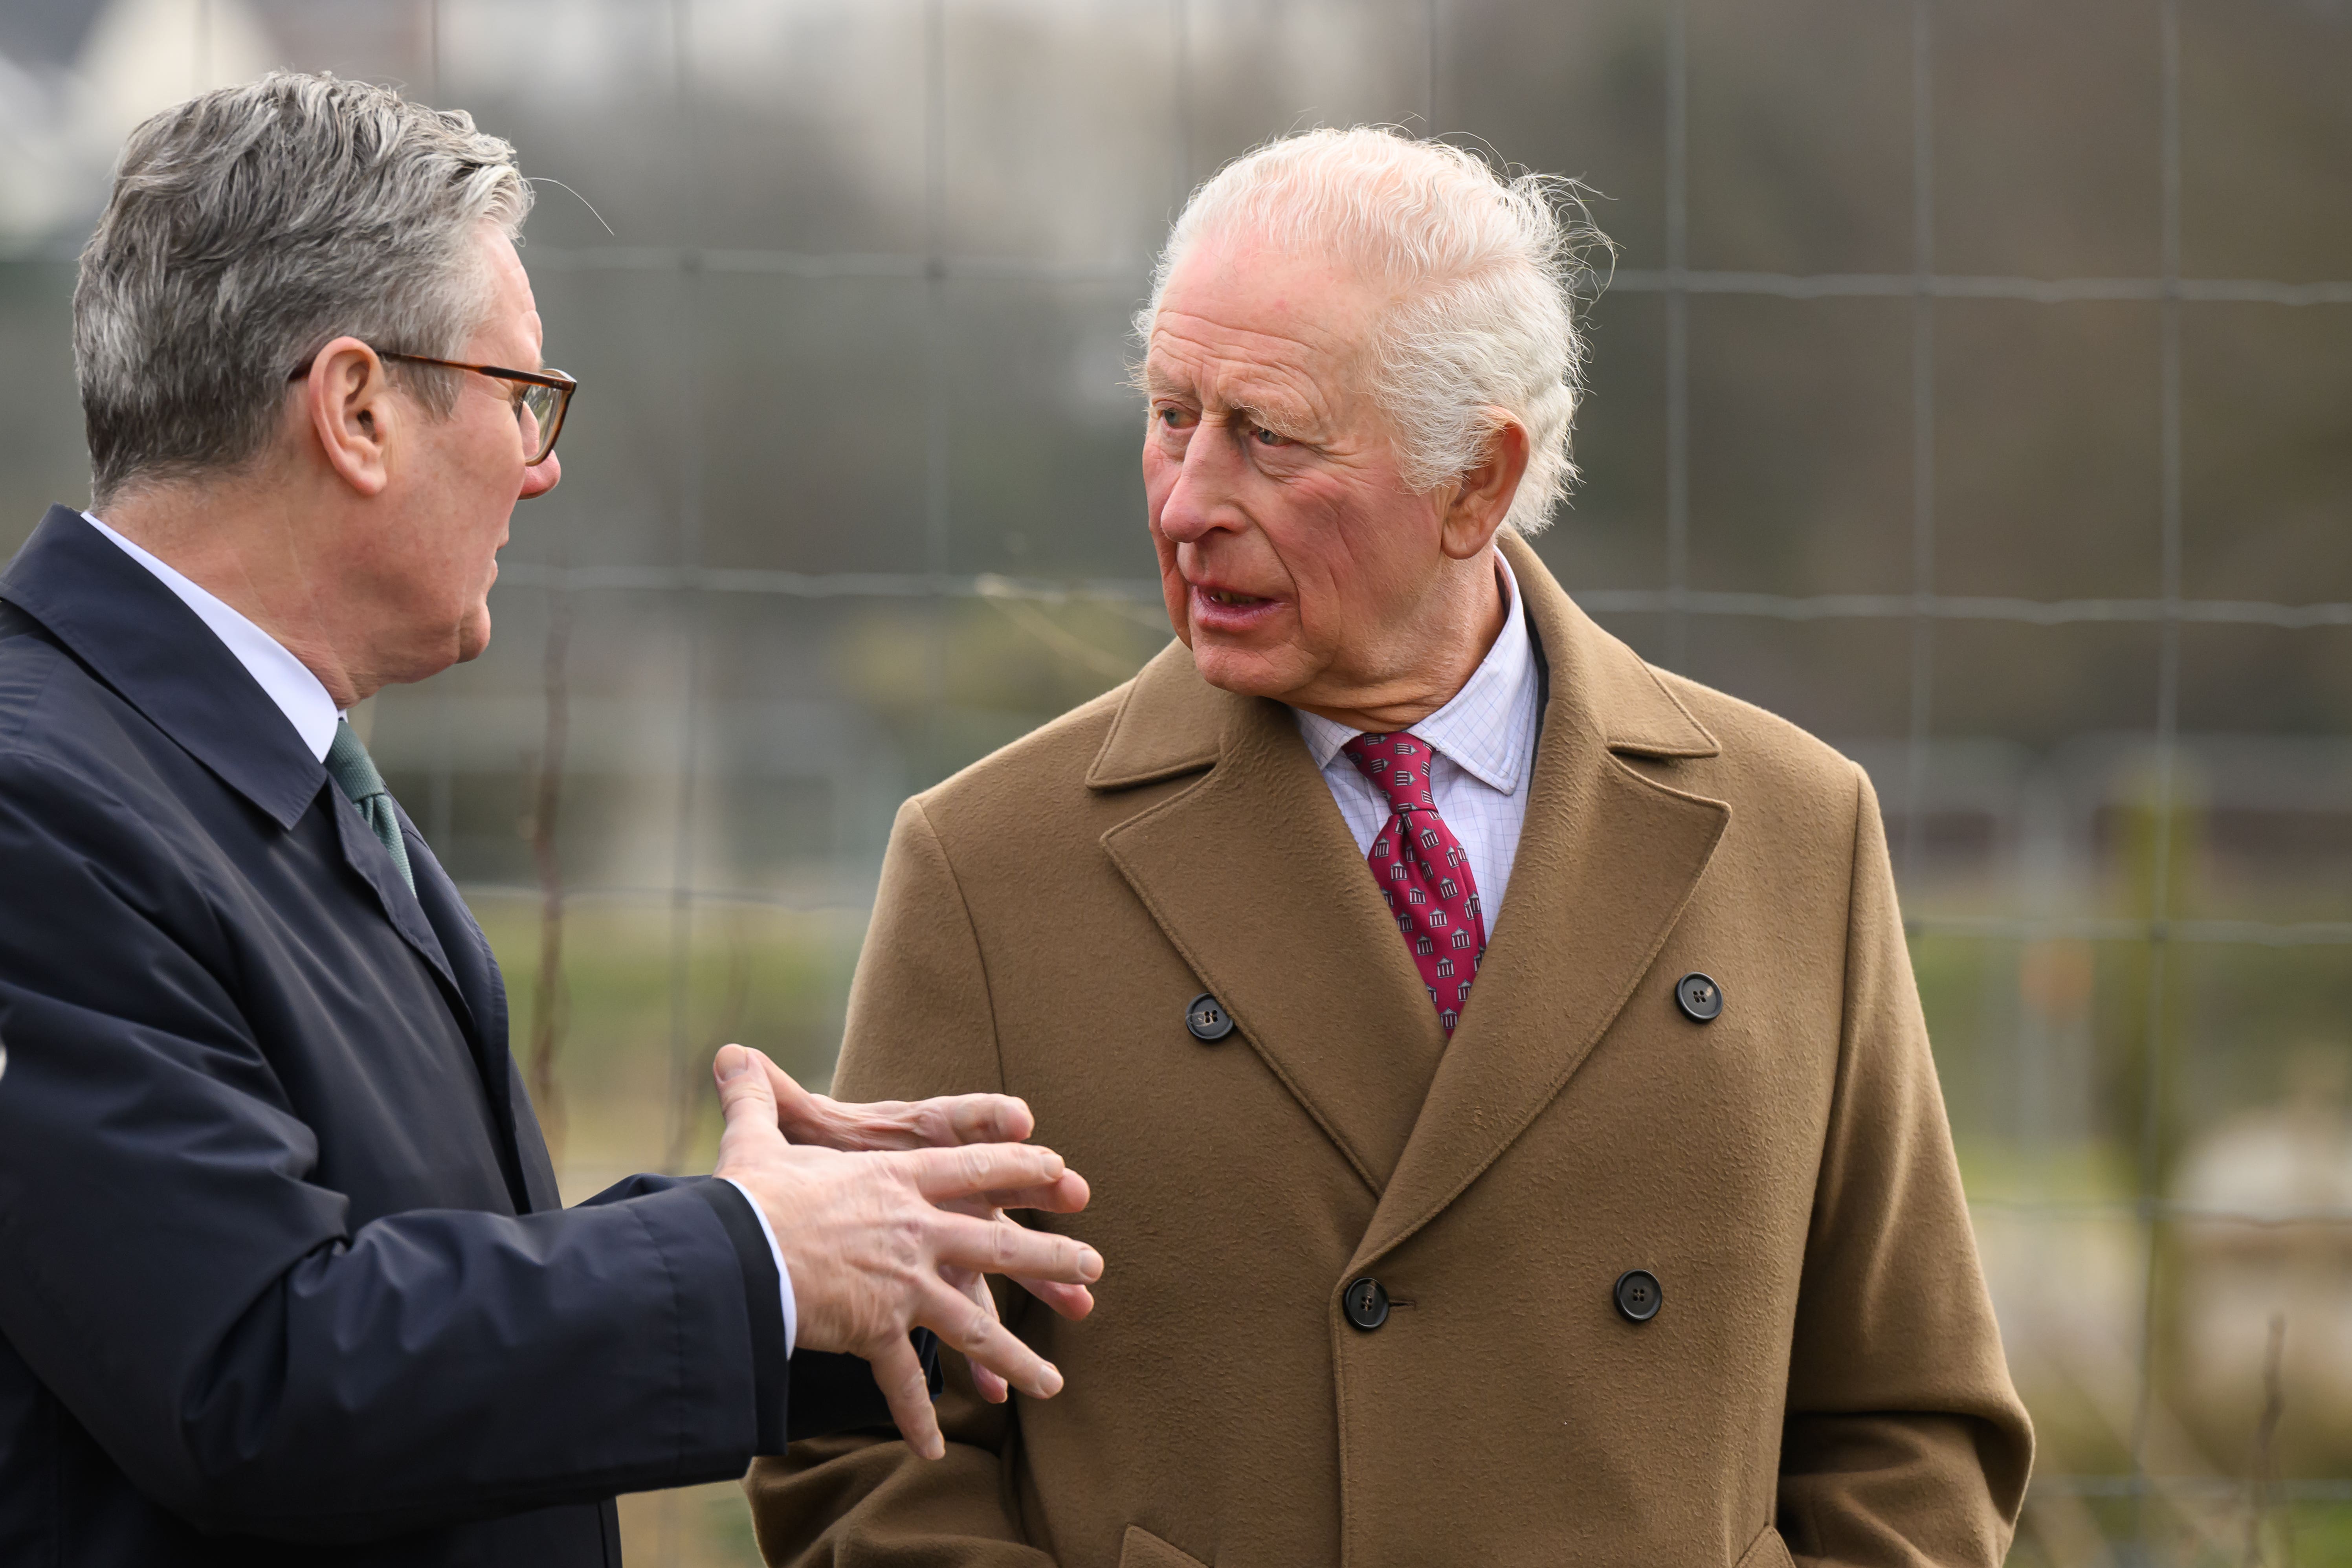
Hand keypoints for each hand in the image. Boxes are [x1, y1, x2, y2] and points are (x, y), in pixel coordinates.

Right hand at [711, 1045, 1099, 1458]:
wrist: (733, 1255)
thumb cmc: (747, 1198)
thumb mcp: (757, 1140)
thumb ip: (756, 1096)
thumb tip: (729, 1052)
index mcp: (895, 1181)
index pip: (973, 1168)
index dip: (1022, 1169)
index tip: (1063, 1174)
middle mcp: (915, 1231)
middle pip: (999, 1246)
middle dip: (1051, 1263)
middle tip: (1094, 1273)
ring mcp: (903, 1283)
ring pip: (975, 1324)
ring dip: (1015, 1357)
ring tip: (1054, 1386)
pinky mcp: (877, 1330)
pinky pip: (904, 1379)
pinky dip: (916, 1416)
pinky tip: (932, 1450)